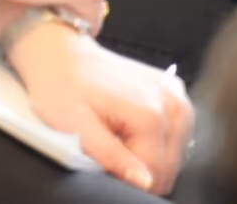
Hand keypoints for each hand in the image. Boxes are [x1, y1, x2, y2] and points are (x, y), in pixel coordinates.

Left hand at [6, 24, 192, 194]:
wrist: (60, 53)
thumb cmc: (61, 86)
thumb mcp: (75, 126)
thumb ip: (111, 155)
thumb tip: (144, 182)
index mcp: (152, 114)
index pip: (153, 175)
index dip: (123, 174)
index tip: (102, 155)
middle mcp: (173, 104)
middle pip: (166, 166)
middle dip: (135, 163)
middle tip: (106, 141)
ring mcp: (176, 96)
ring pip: (172, 154)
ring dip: (144, 152)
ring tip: (115, 131)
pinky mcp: (174, 94)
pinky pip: (172, 136)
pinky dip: (151, 137)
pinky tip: (127, 123)